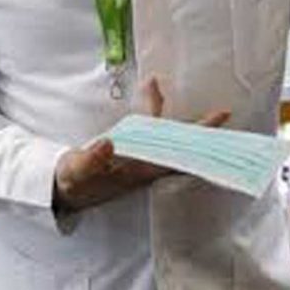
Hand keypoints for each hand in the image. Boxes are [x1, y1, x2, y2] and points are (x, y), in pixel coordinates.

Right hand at [54, 78, 229, 211]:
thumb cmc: (74, 182)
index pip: (173, 157)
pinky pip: (153, 133)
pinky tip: (157, 98)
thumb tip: (109, 143)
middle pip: (179, 147)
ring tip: (186, 98)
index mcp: (138, 172)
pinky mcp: (133, 153)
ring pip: (167, 138)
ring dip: (177, 118)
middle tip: (224, 113)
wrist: (65, 191)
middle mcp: (146, 167)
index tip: (212, 131)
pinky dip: (157, 115)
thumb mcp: (76, 172)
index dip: (194, 143)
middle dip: (200, 129)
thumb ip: (90, 159)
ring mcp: (141, 160)